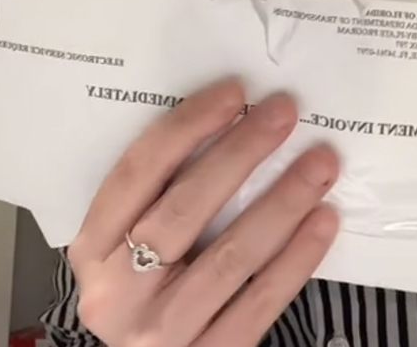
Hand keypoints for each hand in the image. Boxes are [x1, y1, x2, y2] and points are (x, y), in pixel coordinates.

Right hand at [68, 79, 339, 345]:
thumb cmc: (150, 295)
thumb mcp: (129, 251)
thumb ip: (161, 202)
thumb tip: (233, 127)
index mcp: (92, 253)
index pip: (135, 176)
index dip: (184, 129)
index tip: (232, 94)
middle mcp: (118, 293)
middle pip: (183, 210)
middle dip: (239, 154)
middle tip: (284, 114)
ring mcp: (163, 331)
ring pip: (231, 256)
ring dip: (283, 201)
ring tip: (320, 163)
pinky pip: (262, 299)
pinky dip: (298, 256)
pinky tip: (324, 220)